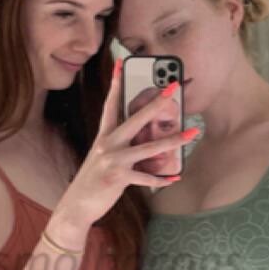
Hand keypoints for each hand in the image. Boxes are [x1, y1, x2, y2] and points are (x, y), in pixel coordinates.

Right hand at [51, 63, 191, 234]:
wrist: (75, 206)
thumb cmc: (94, 181)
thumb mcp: (104, 159)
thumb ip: (122, 147)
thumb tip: (147, 141)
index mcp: (104, 137)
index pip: (111, 105)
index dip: (116, 84)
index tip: (120, 64)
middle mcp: (107, 145)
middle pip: (136, 119)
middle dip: (156, 103)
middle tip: (173, 88)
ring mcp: (113, 161)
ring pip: (149, 148)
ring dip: (173, 141)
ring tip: (193, 133)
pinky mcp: (118, 178)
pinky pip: (146, 178)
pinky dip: (162, 179)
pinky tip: (175, 177)